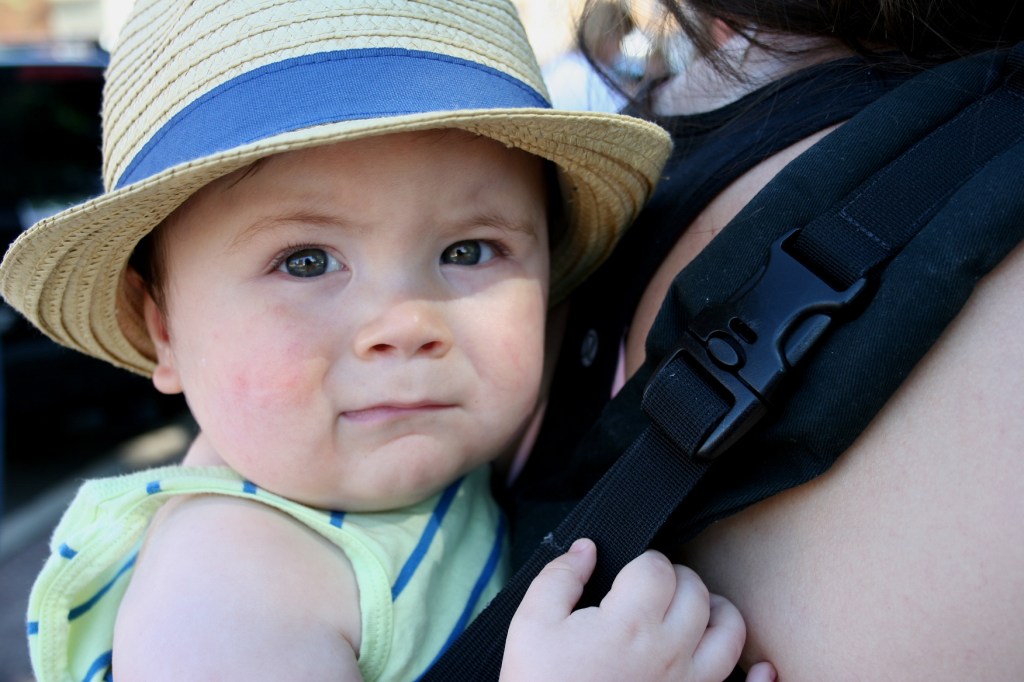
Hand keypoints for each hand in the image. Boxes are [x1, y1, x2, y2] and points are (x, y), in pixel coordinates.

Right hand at [500, 538, 748, 681]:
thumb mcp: (531, 625)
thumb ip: (559, 578)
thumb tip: (584, 550)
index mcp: (630, 624)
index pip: (659, 567)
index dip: (642, 561)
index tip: (626, 574)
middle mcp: (669, 651)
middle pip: (697, 591)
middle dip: (676, 579)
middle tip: (650, 590)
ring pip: (730, 632)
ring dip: (716, 612)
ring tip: (691, 611)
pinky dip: (759, 679)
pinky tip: (761, 669)